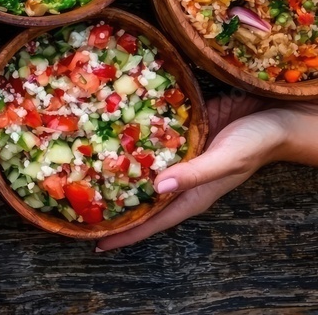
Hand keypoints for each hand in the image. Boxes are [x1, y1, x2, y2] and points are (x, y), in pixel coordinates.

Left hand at [95, 94, 291, 250]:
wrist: (277, 115)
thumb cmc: (256, 143)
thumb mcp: (226, 160)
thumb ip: (194, 174)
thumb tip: (157, 187)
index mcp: (192, 194)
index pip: (153, 221)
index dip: (126, 233)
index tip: (97, 242)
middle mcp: (181, 179)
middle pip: (143, 198)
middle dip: (114, 204)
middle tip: (79, 206)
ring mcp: (180, 157)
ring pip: (143, 169)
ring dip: (118, 170)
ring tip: (83, 171)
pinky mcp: (181, 134)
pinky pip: (151, 140)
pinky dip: (132, 139)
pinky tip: (108, 133)